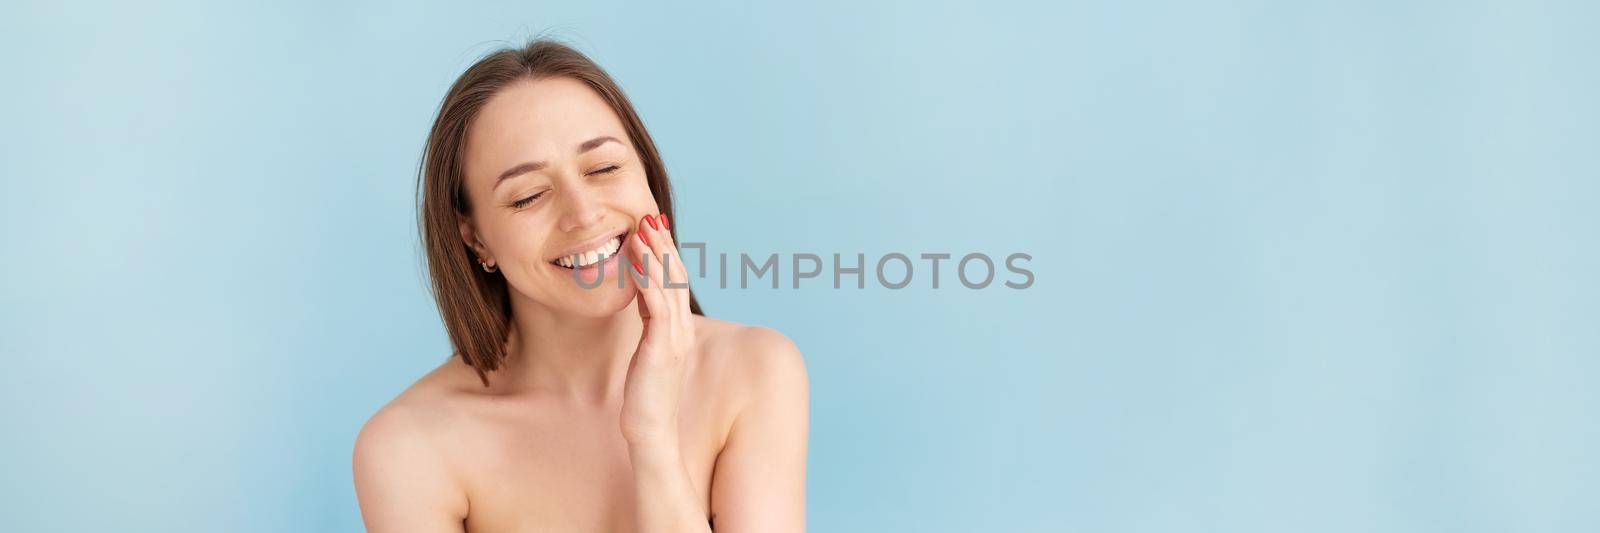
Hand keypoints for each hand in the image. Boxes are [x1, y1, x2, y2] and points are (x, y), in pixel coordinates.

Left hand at [620, 213, 695, 447]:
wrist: (650, 431)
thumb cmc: (644, 397)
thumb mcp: (647, 353)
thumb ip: (649, 326)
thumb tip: (642, 302)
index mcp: (677, 329)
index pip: (674, 283)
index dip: (665, 254)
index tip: (653, 228)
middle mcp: (681, 329)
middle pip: (675, 276)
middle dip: (663, 244)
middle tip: (651, 215)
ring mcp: (674, 337)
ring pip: (667, 285)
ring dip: (655, 253)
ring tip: (643, 227)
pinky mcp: (661, 347)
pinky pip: (656, 304)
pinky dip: (648, 277)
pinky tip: (638, 259)